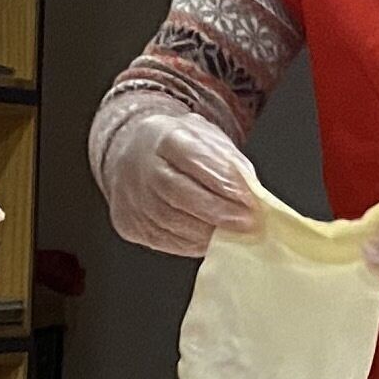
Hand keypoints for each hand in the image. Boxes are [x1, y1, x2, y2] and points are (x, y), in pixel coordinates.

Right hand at [91, 108, 262, 257]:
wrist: (132, 158)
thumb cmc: (177, 149)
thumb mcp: (206, 137)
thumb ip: (228, 160)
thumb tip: (250, 190)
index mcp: (162, 136)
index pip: (190, 156)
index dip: (220, 178)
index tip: (247, 196)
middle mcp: (140, 166)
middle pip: (177, 192)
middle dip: (216, 210)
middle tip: (246, 221)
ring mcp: (131, 197)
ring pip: (170, 221)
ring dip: (206, 231)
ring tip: (233, 233)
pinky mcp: (128, 224)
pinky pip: (163, 239)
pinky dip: (191, 243)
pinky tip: (209, 239)